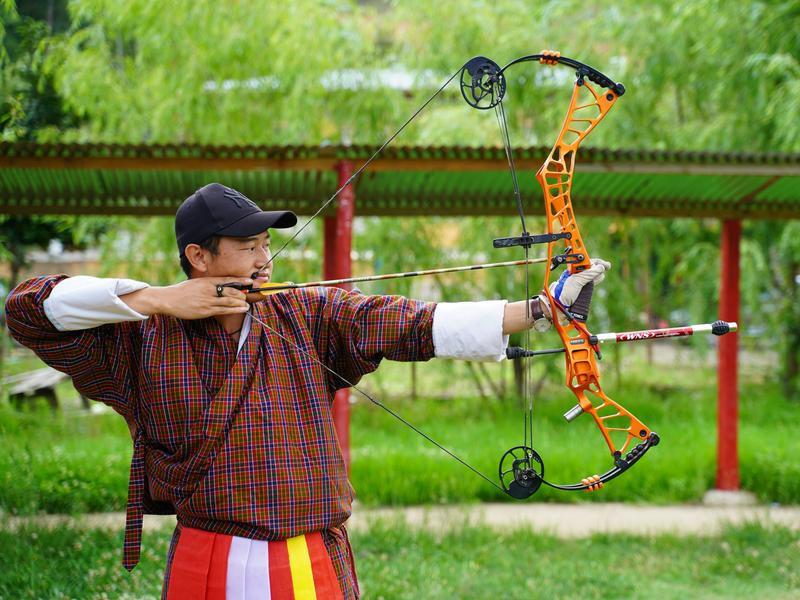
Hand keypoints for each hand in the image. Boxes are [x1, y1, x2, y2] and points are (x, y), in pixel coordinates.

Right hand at [124, 277, 252, 318]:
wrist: (168, 299)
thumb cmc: (182, 291)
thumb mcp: (196, 283)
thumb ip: (208, 284)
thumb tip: (220, 286)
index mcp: (207, 281)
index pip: (228, 279)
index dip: (241, 280)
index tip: (250, 281)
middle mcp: (209, 289)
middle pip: (231, 290)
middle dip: (243, 293)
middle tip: (250, 295)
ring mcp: (208, 300)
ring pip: (229, 300)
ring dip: (241, 302)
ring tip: (247, 303)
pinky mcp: (205, 310)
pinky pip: (224, 309)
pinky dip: (235, 309)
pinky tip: (243, 308)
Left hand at [542, 258, 610, 322]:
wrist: (559, 307)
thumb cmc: (563, 294)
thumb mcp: (576, 282)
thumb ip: (588, 274)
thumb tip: (600, 267)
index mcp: (572, 271)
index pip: (586, 263)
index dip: (595, 262)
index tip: (604, 264)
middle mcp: (576, 276)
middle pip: (590, 268)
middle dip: (598, 266)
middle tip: (607, 266)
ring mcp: (579, 283)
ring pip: (591, 275)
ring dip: (598, 272)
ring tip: (605, 270)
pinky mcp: (581, 290)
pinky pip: (591, 283)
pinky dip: (596, 279)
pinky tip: (600, 277)